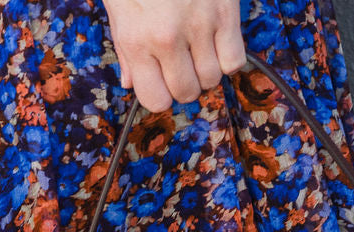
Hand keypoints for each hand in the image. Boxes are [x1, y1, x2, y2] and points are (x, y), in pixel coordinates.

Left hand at [99, 0, 246, 113]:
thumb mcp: (119, 4)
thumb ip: (126, 46)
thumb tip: (132, 82)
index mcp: (137, 38)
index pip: (156, 101)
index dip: (160, 94)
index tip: (161, 80)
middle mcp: (168, 38)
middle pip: (187, 93)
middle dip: (184, 82)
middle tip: (181, 62)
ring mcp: (200, 25)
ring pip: (212, 79)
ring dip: (206, 69)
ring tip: (197, 46)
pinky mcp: (226, 11)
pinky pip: (234, 60)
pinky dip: (227, 56)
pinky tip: (216, 40)